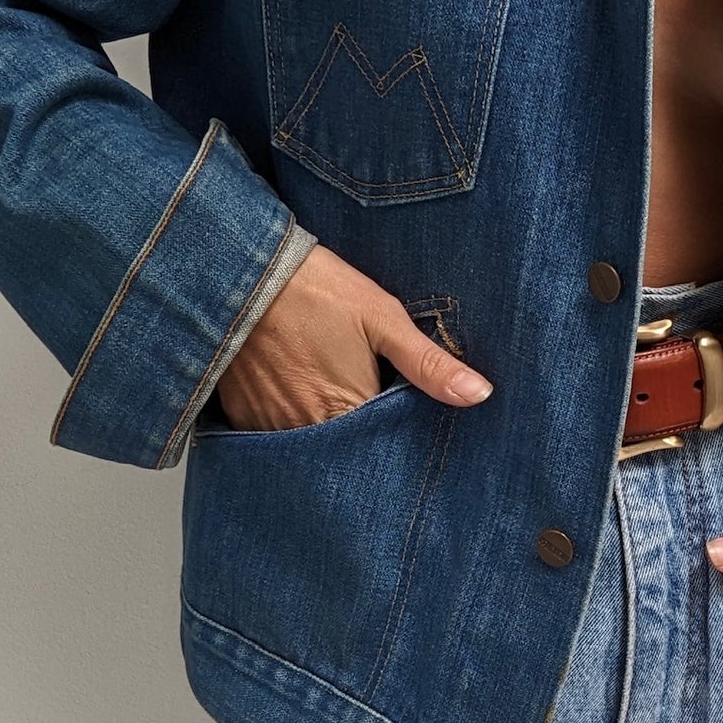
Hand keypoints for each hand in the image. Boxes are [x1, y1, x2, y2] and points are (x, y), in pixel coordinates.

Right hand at [213, 244, 493, 430]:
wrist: (247, 270)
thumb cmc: (319, 289)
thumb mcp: (383, 318)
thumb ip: (429, 364)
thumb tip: (478, 394)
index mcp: (348, 409)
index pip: (382, 446)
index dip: (395, 434)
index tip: (399, 417)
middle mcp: (308, 428)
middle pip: (345, 452)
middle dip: (361, 438)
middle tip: (364, 403)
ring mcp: (271, 425)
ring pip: (310, 446)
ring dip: (325, 431)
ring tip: (329, 396)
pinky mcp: (244, 416)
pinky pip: (274, 437)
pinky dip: (290, 423)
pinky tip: (298, 394)